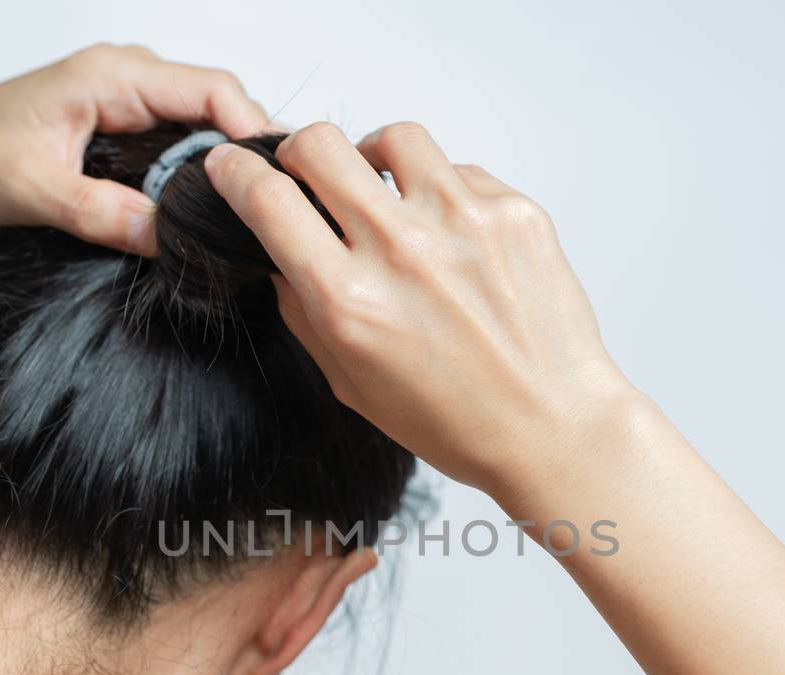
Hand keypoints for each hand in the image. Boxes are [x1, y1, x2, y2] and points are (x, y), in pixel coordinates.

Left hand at [0, 43, 269, 253]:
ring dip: (228, 167)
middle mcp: (128, 77)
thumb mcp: (32, 191)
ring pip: (207, 125)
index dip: (251, 134)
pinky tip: (212, 213)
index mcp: (110, 75)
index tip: (269, 187)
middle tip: (269, 214)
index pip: (211, 90)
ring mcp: (131, 100)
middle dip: (248, 155)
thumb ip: (100, 213)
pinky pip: (184, 141)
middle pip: (221, 106)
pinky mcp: (128, 126)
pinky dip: (204, 174)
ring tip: (248, 219)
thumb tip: (168, 239)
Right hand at [203, 121, 636, 493]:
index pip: (267, 198)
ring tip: (384, 196)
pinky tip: (446, 235)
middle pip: (318, 145)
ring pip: (390, 139)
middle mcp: (401, 251)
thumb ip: (305, 311)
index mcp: (348, 300)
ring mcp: (461, 223)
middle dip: (297, 155)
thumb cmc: (457, 420)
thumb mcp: (352, 382)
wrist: (551, 426)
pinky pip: (456, 172)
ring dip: (372, 161)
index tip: (233, 168)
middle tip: (307, 176)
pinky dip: (439, 194)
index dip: (235, 173)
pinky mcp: (510, 212)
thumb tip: (277, 255)